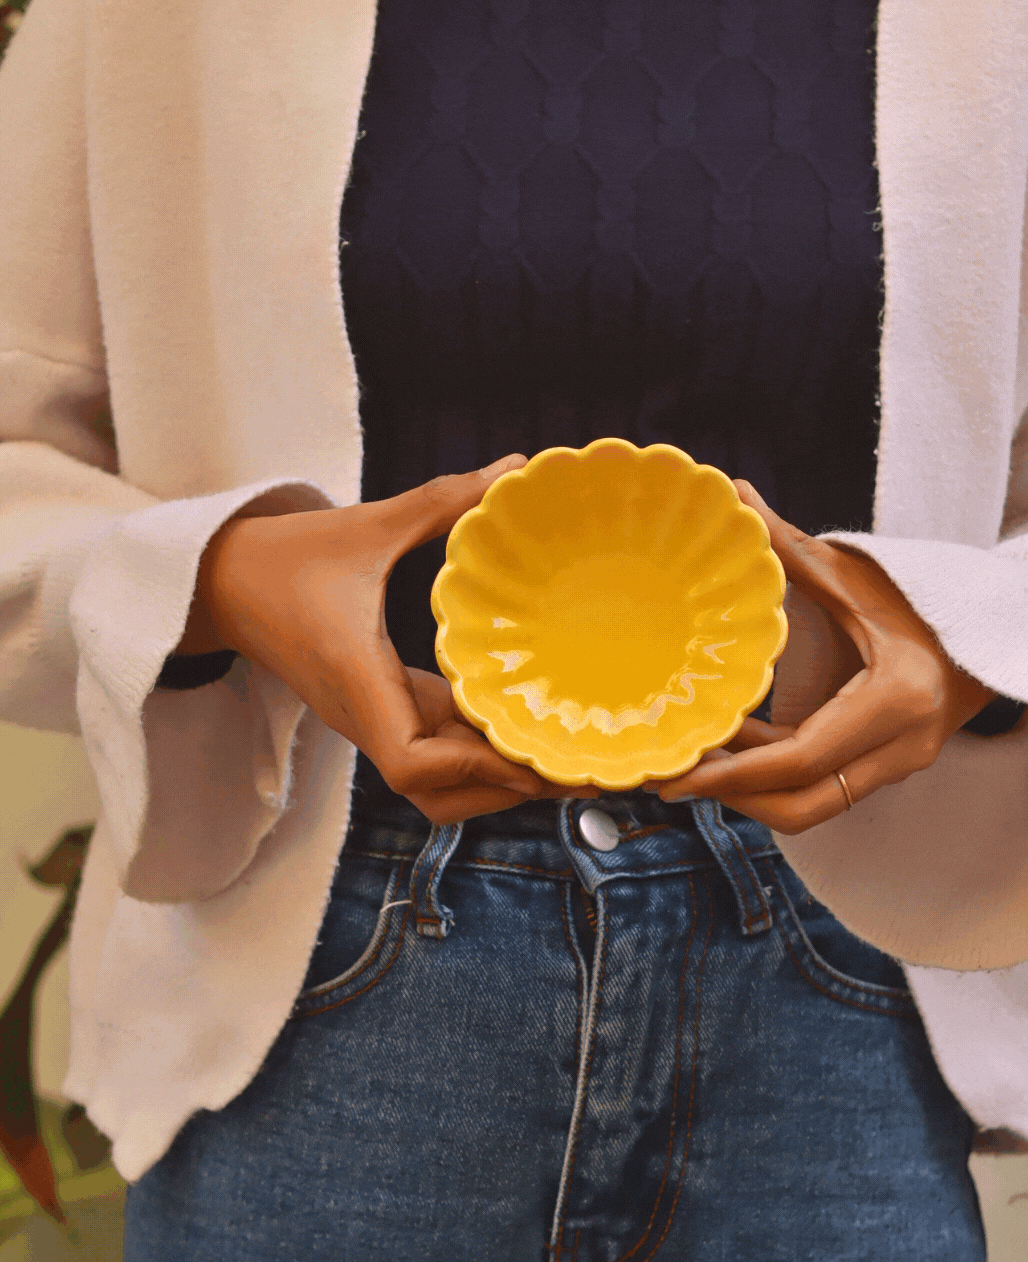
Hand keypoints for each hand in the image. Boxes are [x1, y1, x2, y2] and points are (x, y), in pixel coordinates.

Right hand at [191, 458, 589, 822]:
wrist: (218, 582)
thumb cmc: (283, 557)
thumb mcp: (367, 525)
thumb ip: (442, 502)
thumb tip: (514, 467)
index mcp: (358, 680)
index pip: (413, 763)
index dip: (474, 770)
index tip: (529, 756)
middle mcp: (364, 715)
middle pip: (436, 794)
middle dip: (502, 789)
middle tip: (574, 766)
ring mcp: (369, 718)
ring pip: (435, 782)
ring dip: (490, 779)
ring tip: (555, 755)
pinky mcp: (375, 709)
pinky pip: (430, 749)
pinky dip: (474, 749)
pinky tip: (519, 723)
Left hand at [657, 480, 994, 832]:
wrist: (995, 629)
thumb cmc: (924, 597)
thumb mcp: (856, 575)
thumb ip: (792, 546)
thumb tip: (736, 494)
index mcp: (895, 701)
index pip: (802, 757)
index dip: (736, 773)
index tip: (683, 774)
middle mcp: (901, 747)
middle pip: (803, 806)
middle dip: (734, 799)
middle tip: (675, 780)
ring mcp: (898, 765)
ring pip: (811, 808)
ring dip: (752, 791)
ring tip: (698, 759)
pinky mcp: (887, 768)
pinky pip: (823, 788)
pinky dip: (776, 774)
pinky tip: (736, 744)